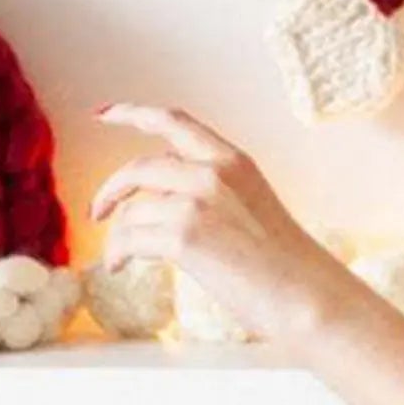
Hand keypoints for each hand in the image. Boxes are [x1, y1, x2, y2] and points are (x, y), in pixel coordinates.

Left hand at [91, 103, 344, 349]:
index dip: (134, 113)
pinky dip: (117, 255)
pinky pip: (128, 239)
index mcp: (235, 160)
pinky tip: (120, 267)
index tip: (104, 112)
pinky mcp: (185, 236)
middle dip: (110, 190)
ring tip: (119, 257)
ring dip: (115, 236)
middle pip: (139, 166)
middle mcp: (215, 172)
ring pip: (131, 209)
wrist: (305, 292)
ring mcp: (199, 202)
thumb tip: (162, 196)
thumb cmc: (281, 260)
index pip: (176, 122)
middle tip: (99, 210)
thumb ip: (212, 188)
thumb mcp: (251, 203)